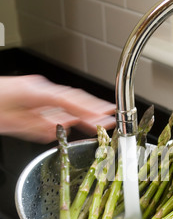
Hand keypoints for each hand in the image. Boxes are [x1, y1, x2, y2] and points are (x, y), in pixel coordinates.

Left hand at [0, 75, 115, 142]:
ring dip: (84, 110)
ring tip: (101, 117)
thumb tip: (61, 128)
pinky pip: (55, 107)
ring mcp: (37, 93)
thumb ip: (39, 126)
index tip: (107, 115)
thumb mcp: (14, 122)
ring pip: (66, 102)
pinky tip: (75, 120)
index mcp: (38, 91)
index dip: (92, 109)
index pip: (72, 101)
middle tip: (112, 116)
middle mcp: (40, 90)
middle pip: (73, 99)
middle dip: (94, 108)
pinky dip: (68, 113)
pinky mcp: (33, 99)